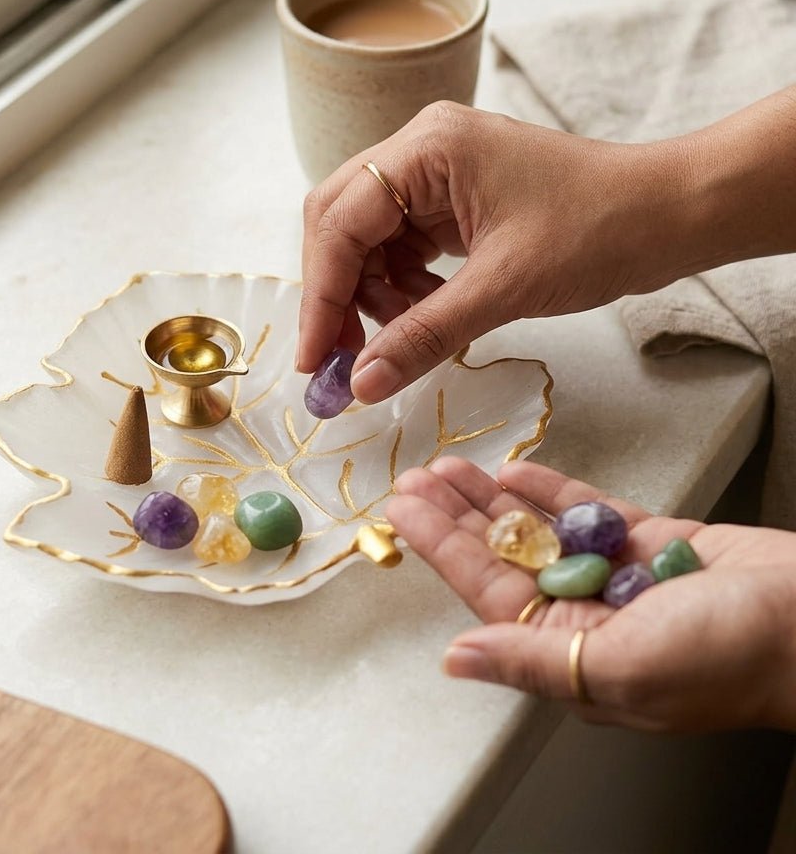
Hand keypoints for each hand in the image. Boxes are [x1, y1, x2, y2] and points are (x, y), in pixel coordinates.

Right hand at [298, 101, 700, 403]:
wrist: (671, 213)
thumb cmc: (601, 229)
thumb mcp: (505, 288)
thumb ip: (424, 334)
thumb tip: (361, 385)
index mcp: (427, 147)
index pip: (340, 222)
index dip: (321, 296)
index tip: (316, 361)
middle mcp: (420, 148)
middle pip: (340, 222)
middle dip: (337, 293)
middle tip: (344, 358)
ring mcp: (435, 171)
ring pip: (366, 238)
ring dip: (371, 294)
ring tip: (403, 335)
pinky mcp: (451, 198)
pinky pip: (401, 244)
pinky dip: (401, 287)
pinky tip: (426, 311)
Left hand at [386, 457, 795, 731]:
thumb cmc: (731, 660)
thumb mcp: (620, 669)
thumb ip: (533, 660)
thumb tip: (457, 660)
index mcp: (573, 653)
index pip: (488, 592)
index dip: (442, 549)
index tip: (403, 511)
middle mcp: (587, 615)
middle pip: (505, 557)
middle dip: (457, 517)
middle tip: (414, 476)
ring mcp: (618, 576)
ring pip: (540, 531)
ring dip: (495, 499)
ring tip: (450, 465)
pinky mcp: (652, 542)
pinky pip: (588, 512)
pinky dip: (552, 491)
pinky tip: (515, 471)